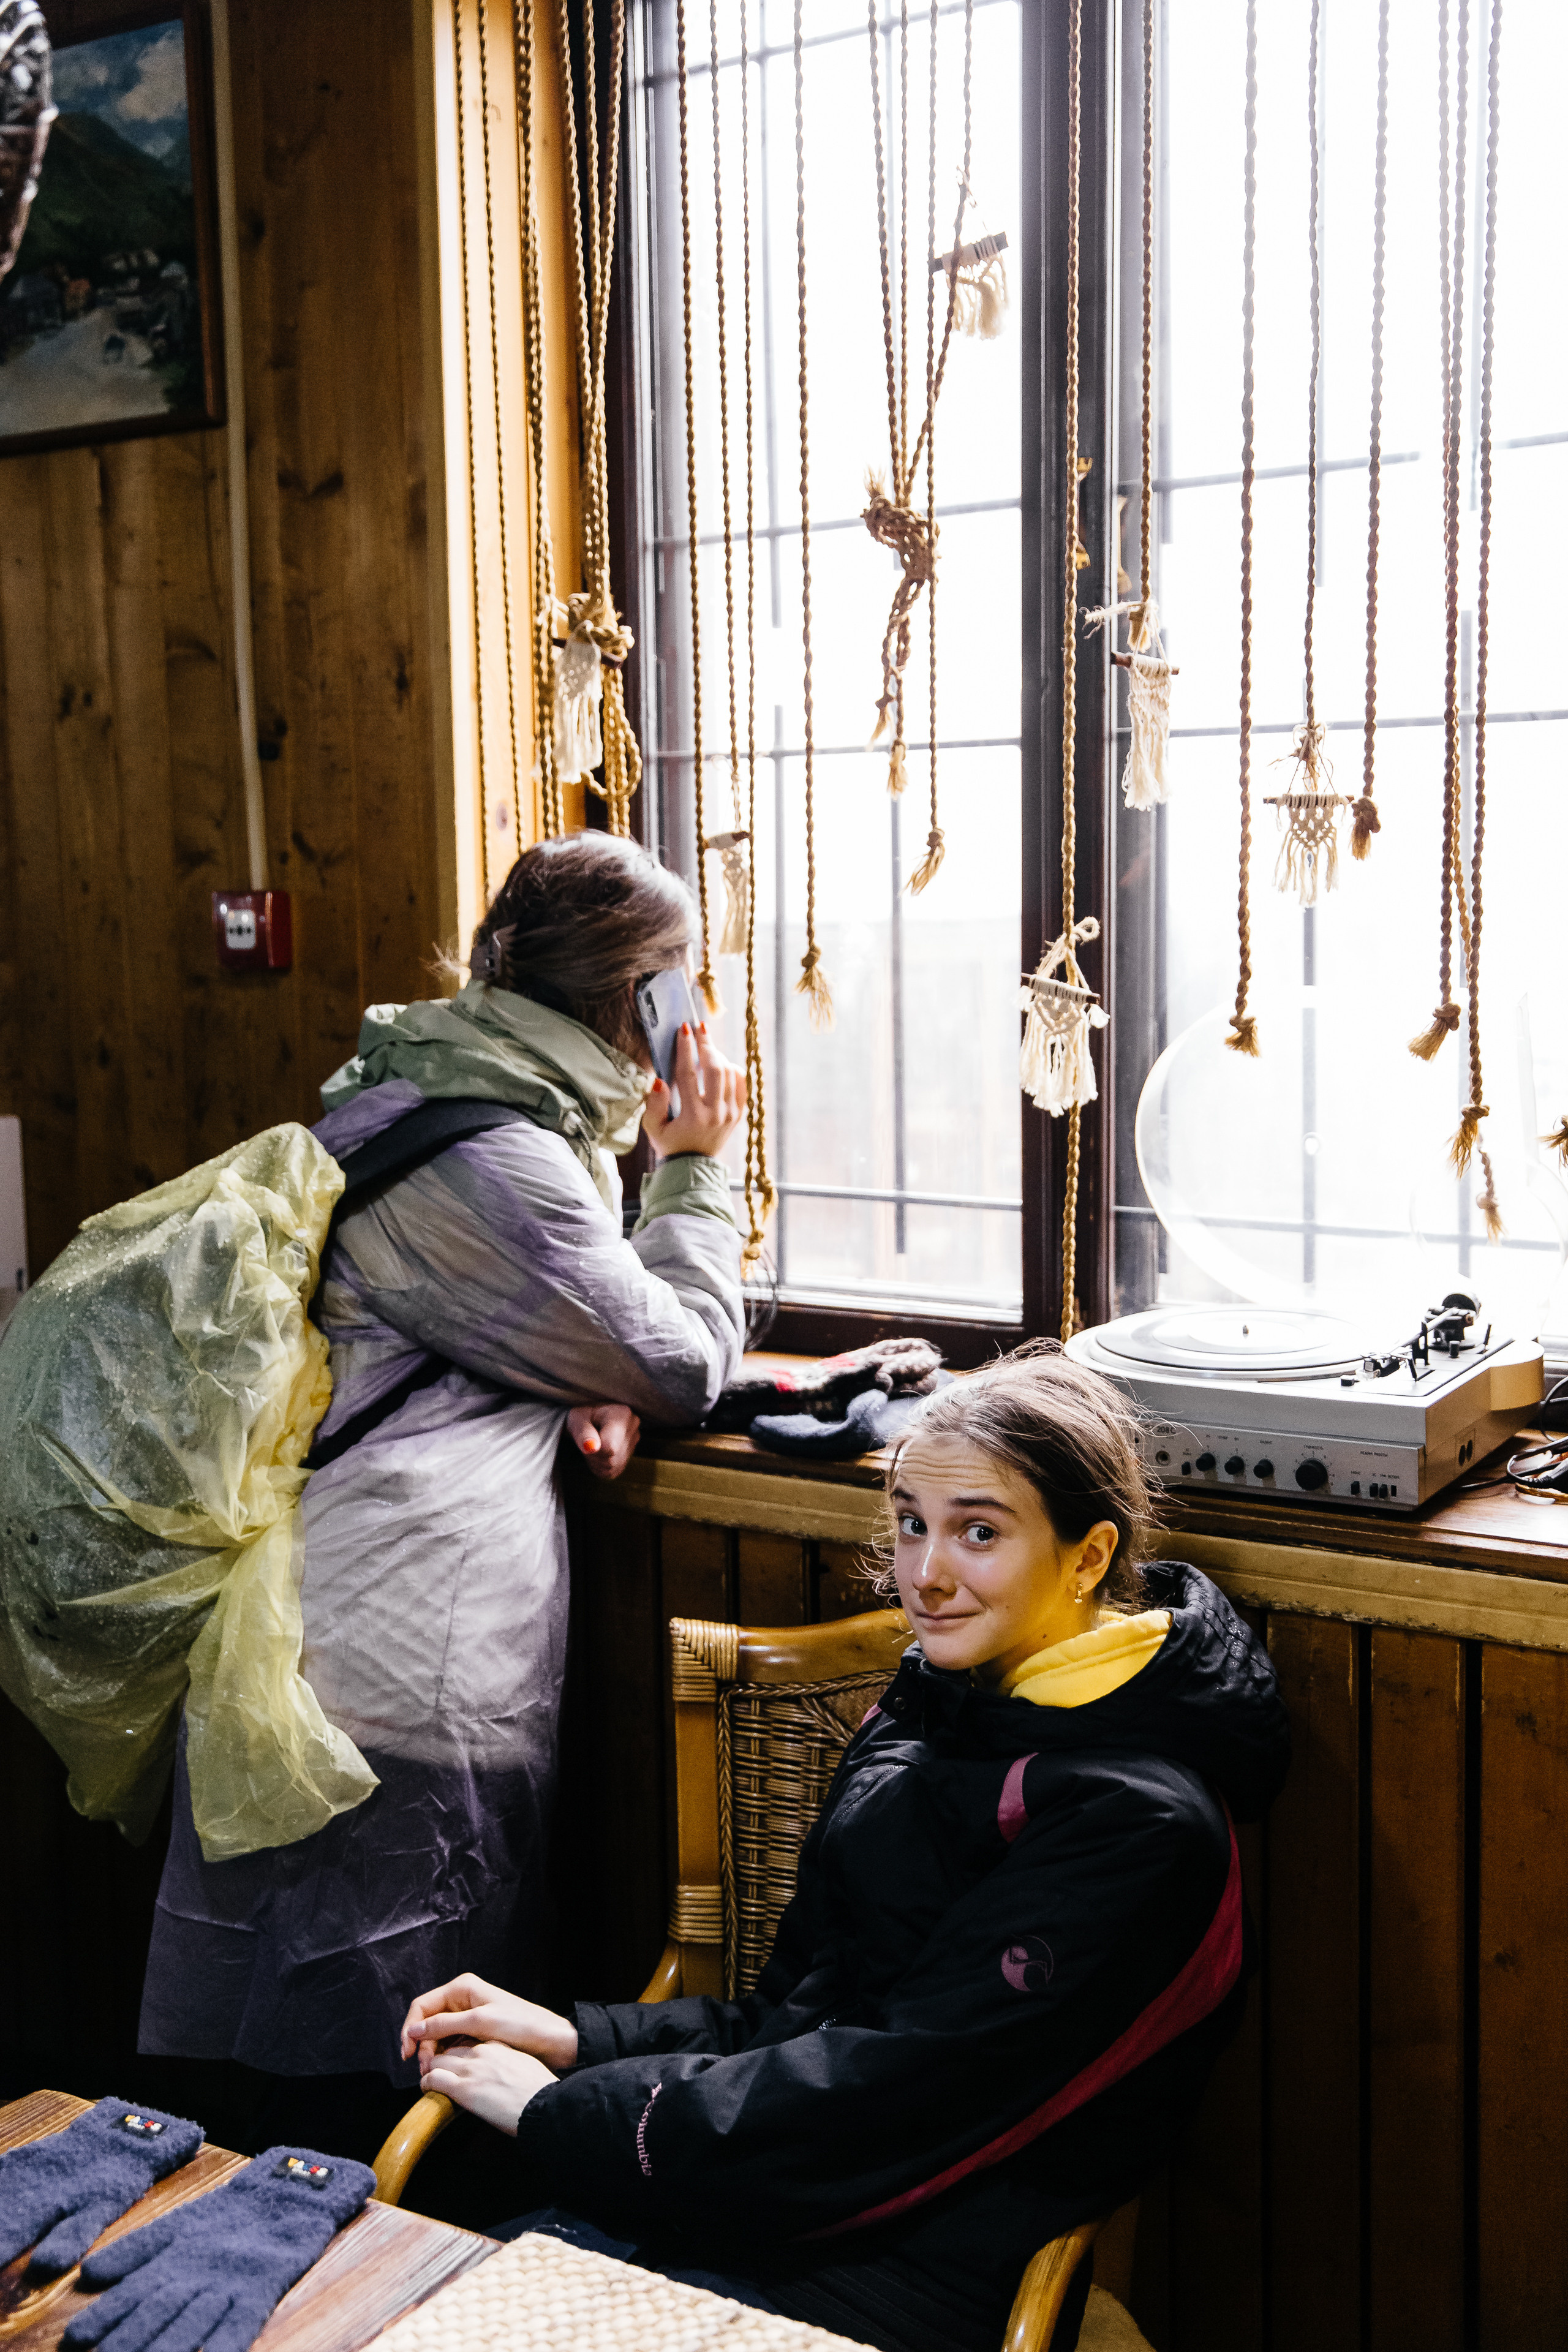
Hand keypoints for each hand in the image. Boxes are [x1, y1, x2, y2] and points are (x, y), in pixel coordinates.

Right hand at [399, 1972, 578, 2069]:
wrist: (551, 2041)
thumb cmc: (521, 2025)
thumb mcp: (480, 2023)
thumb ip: (445, 2025)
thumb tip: (414, 2030)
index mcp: (462, 1989)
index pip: (422, 2005)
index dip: (410, 2028)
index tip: (407, 2053)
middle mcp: (462, 2000)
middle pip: (427, 2023)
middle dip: (422, 2046)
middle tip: (425, 2070)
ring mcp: (468, 2018)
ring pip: (437, 2037)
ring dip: (432, 2054)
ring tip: (433, 2073)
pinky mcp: (474, 2035)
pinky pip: (451, 2045)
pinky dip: (445, 2058)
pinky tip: (446, 2071)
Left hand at [418, 2041, 556, 2136]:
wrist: (542, 2105)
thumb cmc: (538, 2090)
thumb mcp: (523, 2066)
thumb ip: (506, 2063)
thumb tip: (500, 2072)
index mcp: (497, 2044)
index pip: (468, 2040)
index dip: (460, 2052)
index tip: (459, 2063)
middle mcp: (481, 2052)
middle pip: (450, 2048)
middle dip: (442, 2059)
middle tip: (441, 2073)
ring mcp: (471, 2069)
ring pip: (437, 2060)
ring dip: (432, 2070)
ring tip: (433, 2082)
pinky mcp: (463, 2089)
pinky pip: (433, 2078)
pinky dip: (427, 2083)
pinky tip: (428, 2090)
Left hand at [567, 1401, 640, 1479]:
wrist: (590, 1418)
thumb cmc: (583, 1416)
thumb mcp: (577, 1419)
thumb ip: (583, 1432)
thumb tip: (591, 1447)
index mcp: (622, 1414)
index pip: (610, 1448)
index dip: (593, 1449)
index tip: (586, 1441)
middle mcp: (633, 1427)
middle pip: (611, 1459)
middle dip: (593, 1455)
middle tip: (586, 1441)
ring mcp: (634, 1442)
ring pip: (611, 1467)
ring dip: (595, 1461)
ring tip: (592, 1444)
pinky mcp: (629, 1457)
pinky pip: (611, 1472)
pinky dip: (599, 1466)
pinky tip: (597, 1452)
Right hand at [642, 1022, 745, 1160]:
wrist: (692, 1168)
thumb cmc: (669, 1144)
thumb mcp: (653, 1128)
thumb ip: (653, 1105)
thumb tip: (659, 1080)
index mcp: (693, 1116)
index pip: (689, 1074)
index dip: (685, 1049)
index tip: (683, 1029)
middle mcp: (715, 1113)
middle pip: (715, 1069)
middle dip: (706, 1044)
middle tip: (698, 1027)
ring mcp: (730, 1114)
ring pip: (730, 1073)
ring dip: (718, 1055)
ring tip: (705, 1045)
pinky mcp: (738, 1114)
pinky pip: (741, 1084)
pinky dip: (733, 1069)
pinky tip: (721, 1063)